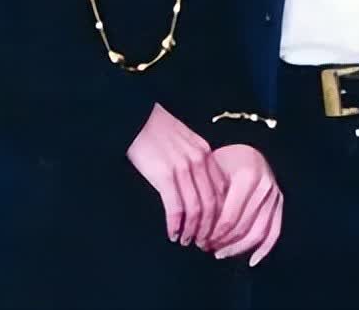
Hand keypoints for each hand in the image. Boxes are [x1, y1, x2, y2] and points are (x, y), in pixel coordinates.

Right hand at [126, 104, 227, 247]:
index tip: (213, 229)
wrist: (137, 116)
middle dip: (208, 228)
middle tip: (201, 243)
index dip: (219, 215)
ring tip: (185, 240)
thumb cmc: (158, 129)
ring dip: (192, 230)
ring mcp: (183, 168)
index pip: (221, 191)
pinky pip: (176, 208)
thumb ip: (197, 160)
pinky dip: (175, 225)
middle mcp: (198, 160)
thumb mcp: (186, 140)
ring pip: (196, 209)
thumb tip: (201, 187)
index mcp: (205, 152)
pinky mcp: (165, 175)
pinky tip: (172, 233)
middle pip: (212, 204)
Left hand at [207, 144, 282, 266]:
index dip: (213, 234)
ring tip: (221, 252)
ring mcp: (274, 193)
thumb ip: (208, 198)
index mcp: (247, 174)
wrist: (242, 152)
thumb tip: (198, 230)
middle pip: (243, 227)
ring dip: (239, 248)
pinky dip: (264, 249)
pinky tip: (251, 260)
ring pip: (259, 232)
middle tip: (207, 247)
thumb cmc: (223, 161)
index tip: (200, 240)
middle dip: (223, 242)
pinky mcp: (279, 201)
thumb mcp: (211, 172)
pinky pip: (274, 230)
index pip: (229, 217)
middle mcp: (265, 183)